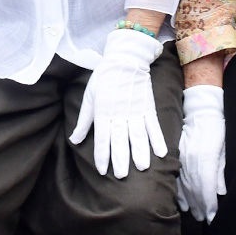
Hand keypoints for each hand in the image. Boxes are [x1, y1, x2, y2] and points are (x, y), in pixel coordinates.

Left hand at [70, 28, 166, 177]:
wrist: (126, 59)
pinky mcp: (148, 106)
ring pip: (138, 135)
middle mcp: (120, 113)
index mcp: (103, 111)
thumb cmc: (104, 78)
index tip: (103, 170)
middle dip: (121, 159)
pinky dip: (157, 139)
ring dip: (141, 152)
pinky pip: (153, 125)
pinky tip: (161, 152)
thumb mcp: (89, 97)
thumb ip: (84, 121)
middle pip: (121, 139)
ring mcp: (136, 110)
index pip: (102, 138)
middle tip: (122, 176)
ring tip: (143, 167)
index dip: (102, 155)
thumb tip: (74, 140)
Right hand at [177, 84, 224, 221]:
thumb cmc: (218, 129)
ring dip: (190, 202)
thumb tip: (221, 192)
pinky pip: (177, 179)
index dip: (210, 204)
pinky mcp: (177, 157)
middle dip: (200, 207)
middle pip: (195, 190)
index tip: (213, 217)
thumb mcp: (226, 148)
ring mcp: (182, 158)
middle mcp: (192, 160)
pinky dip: (180, 193)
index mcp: (206, 158)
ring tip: (196, 214)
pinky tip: (183, 203)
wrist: (201, 111)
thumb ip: (222, 170)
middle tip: (205, 219)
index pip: (206, 187)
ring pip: (184, 186)